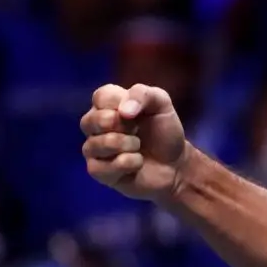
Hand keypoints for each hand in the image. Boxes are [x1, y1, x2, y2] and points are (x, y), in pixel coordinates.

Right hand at [81, 84, 187, 201]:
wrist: (173, 162)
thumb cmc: (163, 130)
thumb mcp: (161, 103)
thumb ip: (143, 95)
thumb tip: (124, 111)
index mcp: (105, 104)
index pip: (100, 97)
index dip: (122, 103)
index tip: (137, 111)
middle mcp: (94, 125)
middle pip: (93, 120)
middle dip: (124, 125)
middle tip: (137, 129)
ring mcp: (93, 149)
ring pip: (101, 144)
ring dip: (130, 144)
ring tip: (138, 146)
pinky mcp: (97, 171)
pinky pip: (109, 166)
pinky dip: (132, 162)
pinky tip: (137, 162)